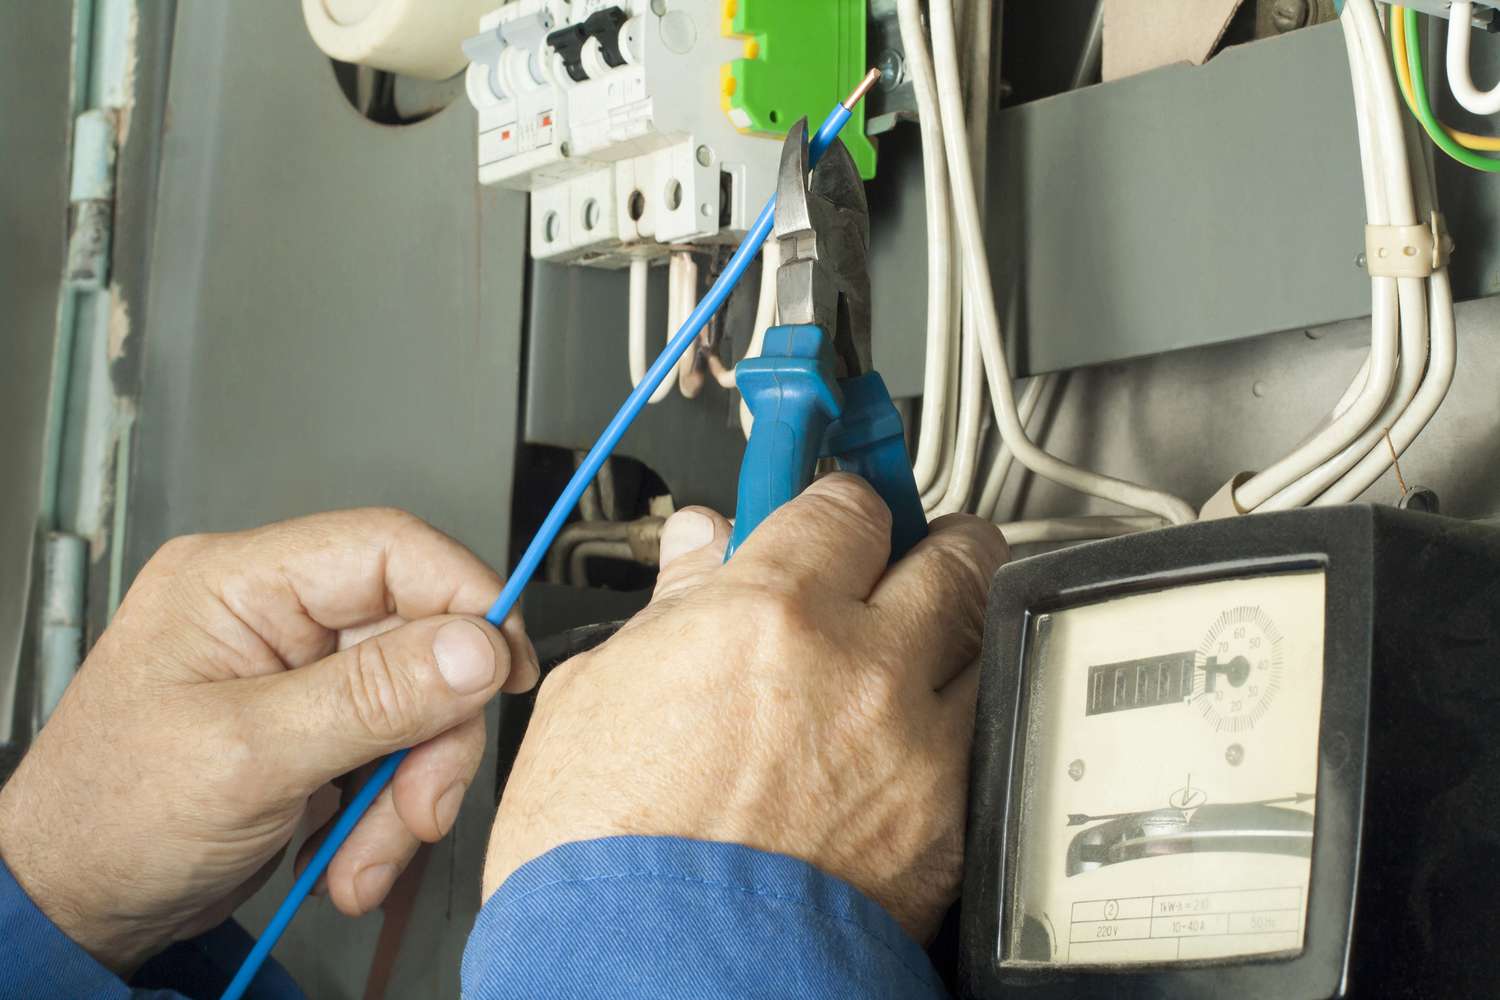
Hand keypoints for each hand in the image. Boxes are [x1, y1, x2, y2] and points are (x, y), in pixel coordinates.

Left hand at [0, 508, 536, 971]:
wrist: (70, 910)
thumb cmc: (109, 821)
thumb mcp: (249, 758)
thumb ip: (372, 697)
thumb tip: (476, 647)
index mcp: (239, 583)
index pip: (389, 549)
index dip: (464, 600)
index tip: (504, 671)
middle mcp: (273, 614)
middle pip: (416, 639)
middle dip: (430, 736)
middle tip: (422, 806)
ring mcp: (296, 674)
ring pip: (415, 705)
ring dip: (407, 793)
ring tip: (365, 860)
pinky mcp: (312, 727)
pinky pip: (391, 751)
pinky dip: (384, 814)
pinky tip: (348, 857)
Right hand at [484, 475, 1006, 941]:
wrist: (646, 985)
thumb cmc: (602, 861)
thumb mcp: (598, 698)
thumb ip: (667, 606)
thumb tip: (698, 548)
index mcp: (766, 617)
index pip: (844, 507)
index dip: (839, 503)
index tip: (836, 513)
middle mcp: (860, 669)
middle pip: (951, 553)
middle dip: (932, 542)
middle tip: (911, 553)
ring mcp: (916, 750)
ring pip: (989, 637)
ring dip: (960, 625)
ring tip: (925, 636)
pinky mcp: (948, 827)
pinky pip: (988, 734)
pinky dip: (963, 716)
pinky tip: (919, 729)